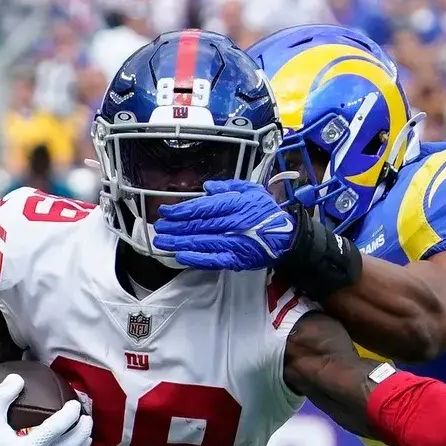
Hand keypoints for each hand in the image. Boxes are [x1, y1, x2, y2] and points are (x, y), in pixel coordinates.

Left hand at [153, 179, 296, 271]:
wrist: (286, 237)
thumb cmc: (267, 212)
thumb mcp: (252, 190)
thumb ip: (229, 186)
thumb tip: (207, 187)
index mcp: (236, 205)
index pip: (203, 208)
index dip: (182, 210)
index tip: (166, 211)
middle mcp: (233, 223)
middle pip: (198, 225)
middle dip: (175, 227)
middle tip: (158, 227)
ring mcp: (234, 243)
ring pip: (201, 242)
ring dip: (179, 242)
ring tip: (162, 241)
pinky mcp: (236, 259)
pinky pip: (213, 259)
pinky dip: (196, 258)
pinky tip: (181, 256)